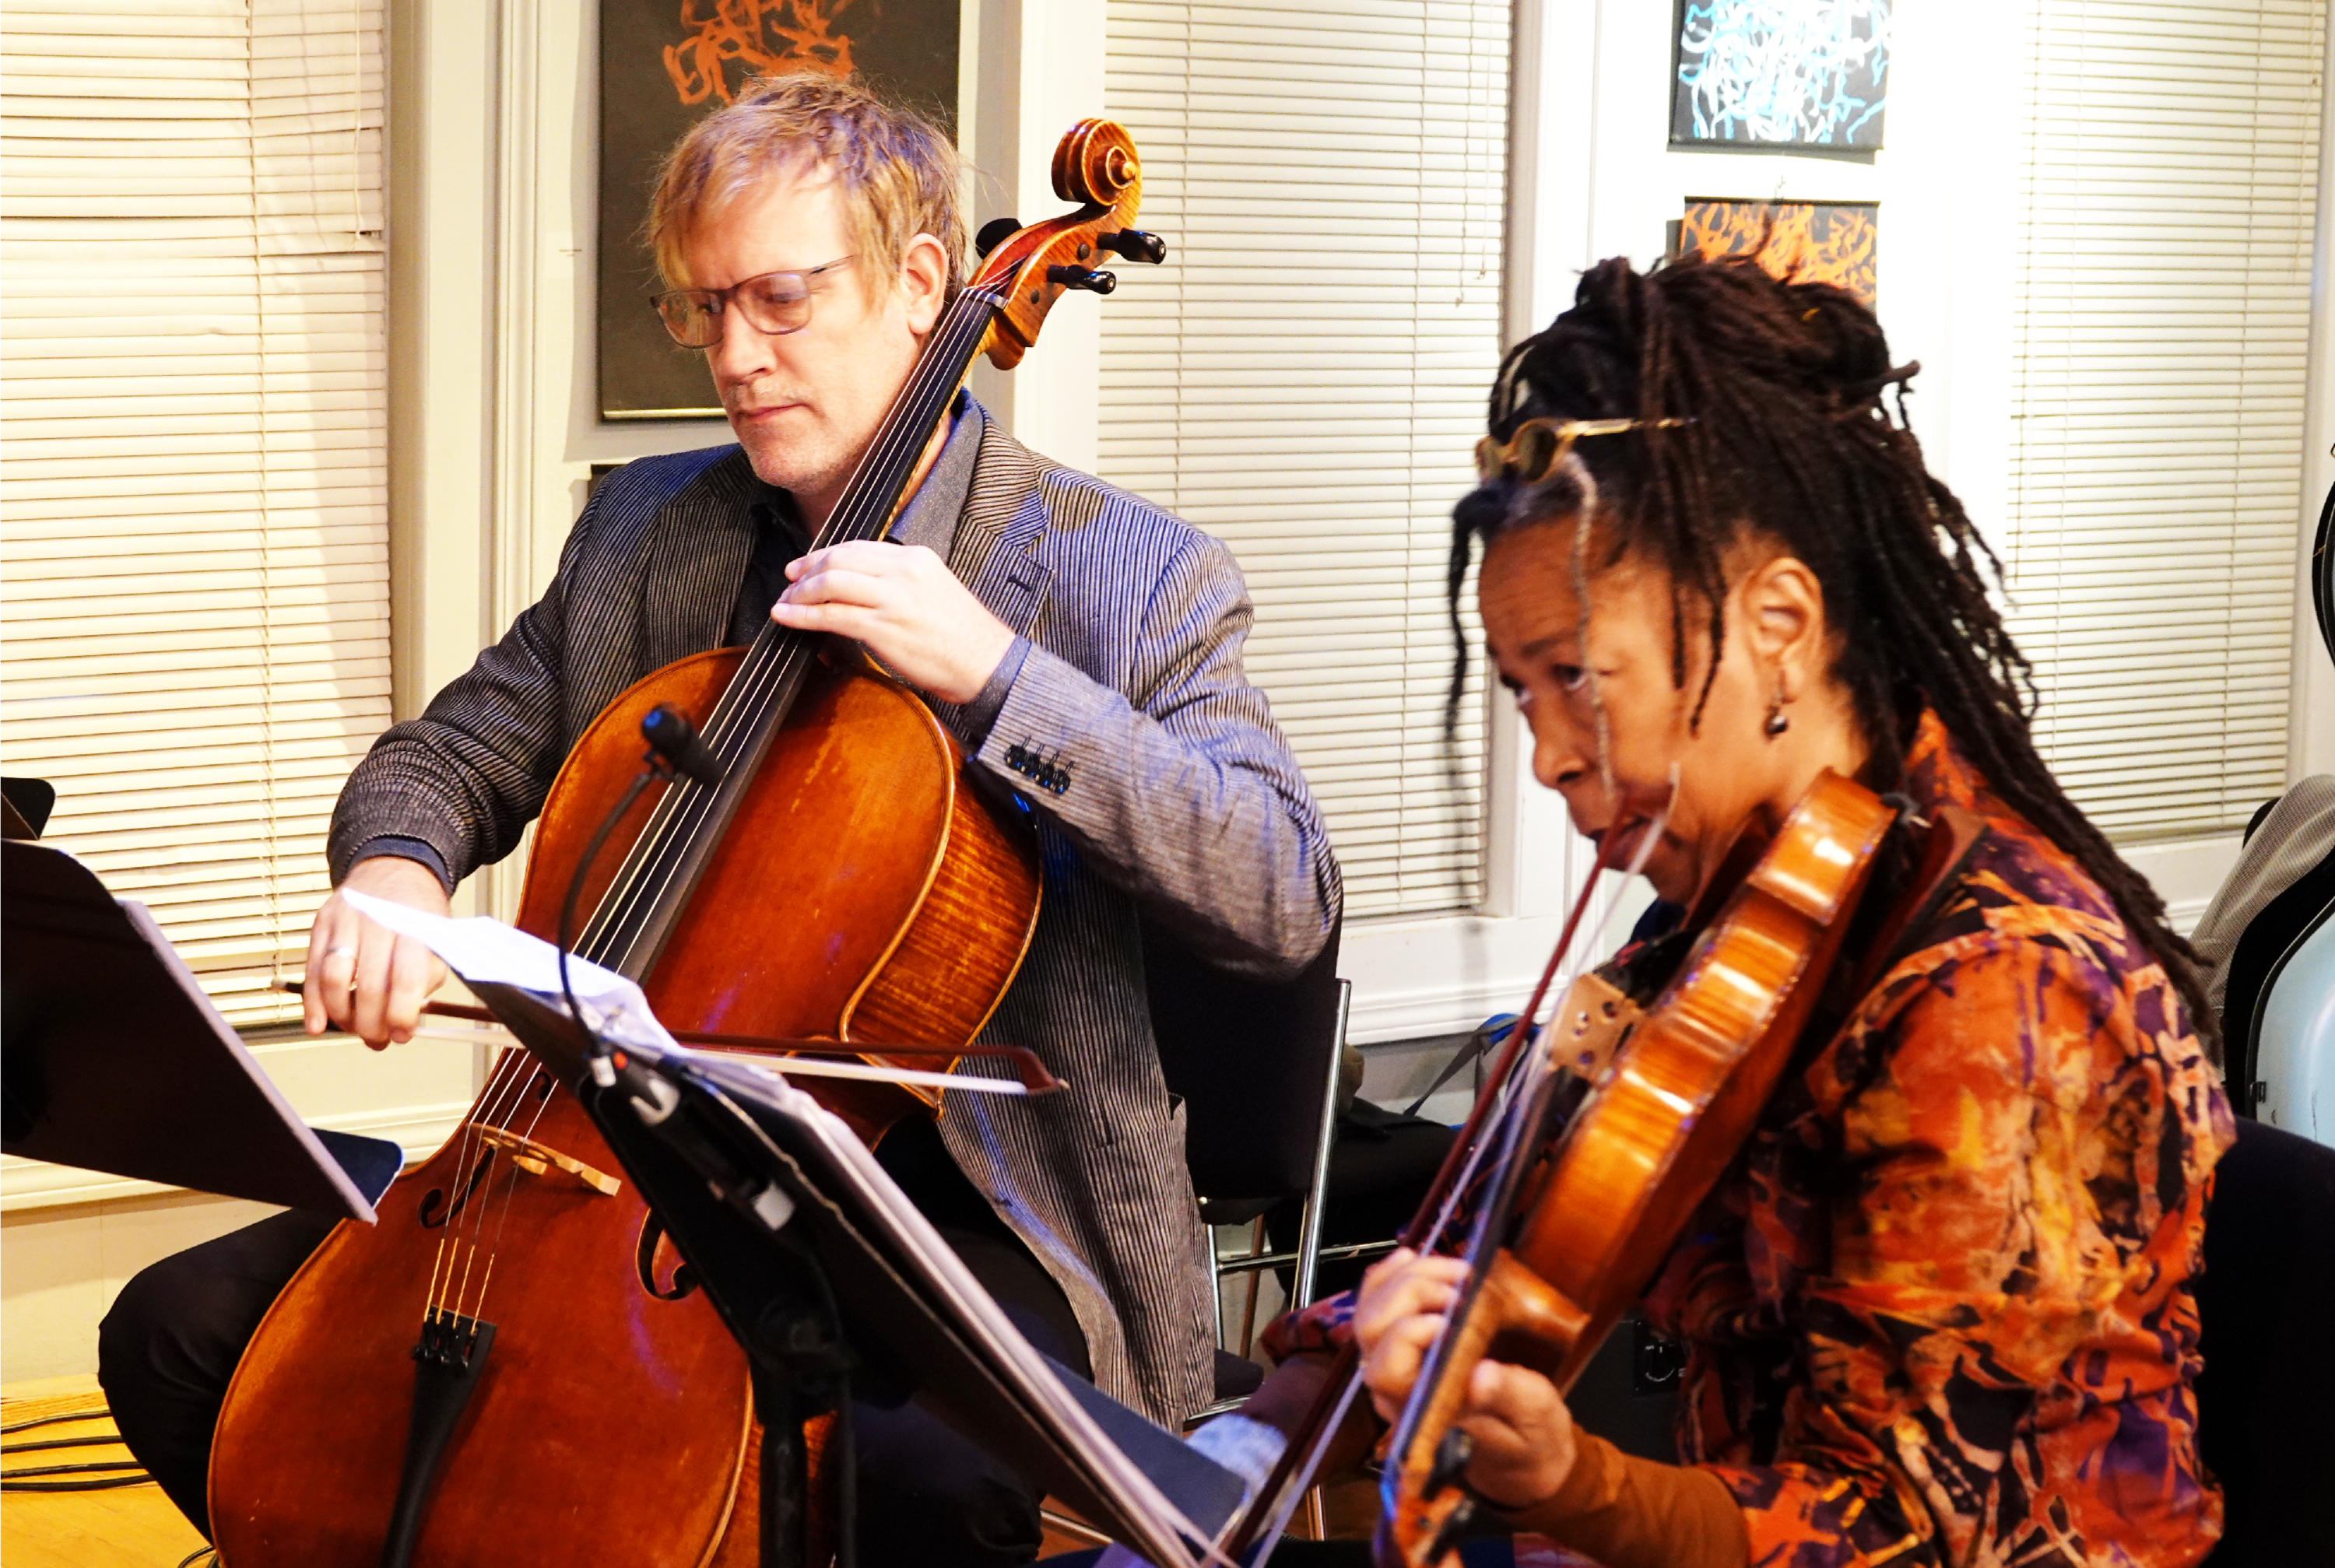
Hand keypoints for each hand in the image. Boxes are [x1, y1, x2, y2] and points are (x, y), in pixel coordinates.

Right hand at [301, 856, 450, 1048]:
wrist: (394, 869)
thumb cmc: (417, 911)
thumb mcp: (438, 938)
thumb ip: (427, 977)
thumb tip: (406, 1021)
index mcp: (413, 926)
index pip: (406, 979)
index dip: (401, 1015)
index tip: (401, 1035)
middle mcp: (377, 922)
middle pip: (368, 985)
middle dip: (371, 1023)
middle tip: (377, 1040)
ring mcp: (345, 922)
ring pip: (334, 979)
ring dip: (341, 1016)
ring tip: (353, 1029)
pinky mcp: (322, 925)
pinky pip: (312, 970)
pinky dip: (311, 1003)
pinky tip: (317, 1024)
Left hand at [772, 541, 1014, 704]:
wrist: (986, 665)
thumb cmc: (961, 637)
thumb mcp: (934, 590)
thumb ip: (899, 581)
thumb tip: (859, 587)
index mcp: (916, 557)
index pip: (857, 548)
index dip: (824, 555)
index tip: (805, 565)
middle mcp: (903, 571)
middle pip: (839, 559)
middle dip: (806, 569)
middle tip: (788, 581)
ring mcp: (893, 598)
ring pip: (830, 583)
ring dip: (800, 593)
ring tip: (785, 603)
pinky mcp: (883, 627)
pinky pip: (831, 615)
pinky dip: (802, 615)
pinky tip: (787, 618)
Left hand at [1352, 1249, 1580, 1512]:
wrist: (1521, 1453)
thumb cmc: (1527, 1439)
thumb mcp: (1535, 1419)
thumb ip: (1507, 1397)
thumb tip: (1481, 1375)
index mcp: (1426, 1415)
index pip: (1390, 1373)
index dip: (1410, 1334)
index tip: (1452, 1314)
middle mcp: (1398, 1392)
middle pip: (1374, 1333)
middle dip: (1412, 1294)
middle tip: (1461, 1281)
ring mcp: (1396, 1368)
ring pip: (1372, 1314)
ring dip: (1407, 1279)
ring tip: (1454, 1268)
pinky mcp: (1403, 1349)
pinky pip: (1378, 1308)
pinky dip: (1390, 1278)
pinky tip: (1412, 1258)